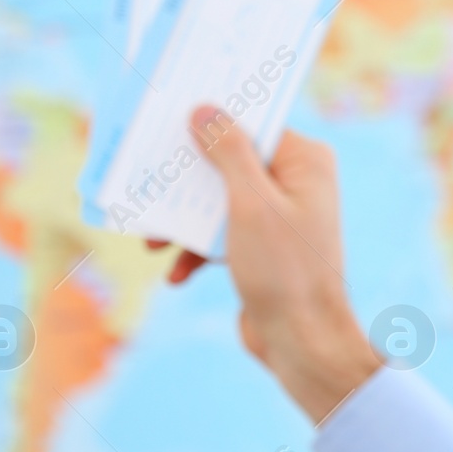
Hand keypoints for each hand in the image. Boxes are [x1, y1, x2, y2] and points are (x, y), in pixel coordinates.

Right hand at [145, 106, 381, 422]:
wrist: (302, 341)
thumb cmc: (283, 268)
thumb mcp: (250, 204)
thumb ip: (228, 152)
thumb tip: (205, 110)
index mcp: (305, 161)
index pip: (252, 125)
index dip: (210, 123)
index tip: (168, 121)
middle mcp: (297, 182)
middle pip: (228, 163)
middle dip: (187, 181)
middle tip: (147, 182)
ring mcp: (280, 216)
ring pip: (219, 202)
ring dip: (183, 221)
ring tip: (151, 243)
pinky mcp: (264, 247)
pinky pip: (222, 235)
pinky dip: (197, 251)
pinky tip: (177, 274)